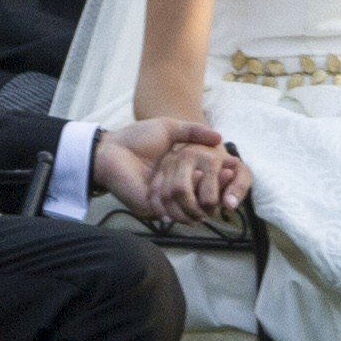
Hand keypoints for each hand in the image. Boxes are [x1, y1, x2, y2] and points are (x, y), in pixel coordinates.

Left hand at [94, 116, 247, 226]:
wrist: (110, 149)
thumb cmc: (136, 137)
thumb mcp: (169, 128)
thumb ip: (193, 132)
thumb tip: (221, 138)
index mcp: (179, 175)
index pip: (206, 187)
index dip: (220, 181)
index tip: (230, 169)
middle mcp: (173, 191)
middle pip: (202, 203)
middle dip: (214, 190)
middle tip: (224, 175)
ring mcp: (162, 202)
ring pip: (189, 210)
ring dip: (198, 193)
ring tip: (204, 175)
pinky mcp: (150, 208)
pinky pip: (172, 212)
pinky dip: (181, 198)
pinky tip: (190, 180)